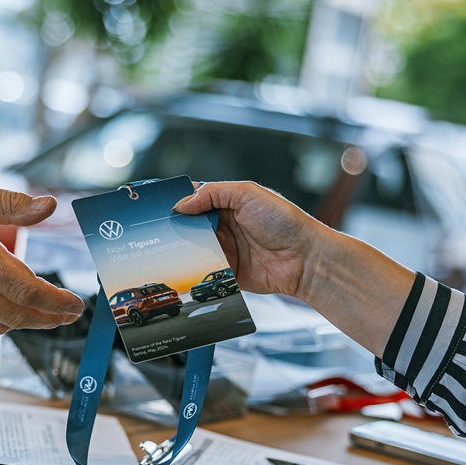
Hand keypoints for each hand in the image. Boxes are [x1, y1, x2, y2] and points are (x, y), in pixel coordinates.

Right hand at [0, 177, 84, 333]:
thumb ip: (9, 202)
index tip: (76, 304)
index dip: (56, 302)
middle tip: (68, 314)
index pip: (26, 289)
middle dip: (49, 319)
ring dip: (26, 323)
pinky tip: (11, 309)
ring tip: (46, 314)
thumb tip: (49, 207)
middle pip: (17, 315)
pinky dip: (0, 320)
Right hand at [172, 181, 325, 300]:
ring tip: (173, 245)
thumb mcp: (247, 194)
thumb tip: (183, 202)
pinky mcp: (228, 270)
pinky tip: (188, 264)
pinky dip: (196, 267)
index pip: (197, 198)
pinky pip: (205, 269)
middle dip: (177, 225)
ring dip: (185, 247)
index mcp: (230, 203)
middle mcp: (226, 225)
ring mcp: (226, 249)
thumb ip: (212, 194)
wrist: (304, 259)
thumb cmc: (285, 222)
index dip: (179, 199)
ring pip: (194, 247)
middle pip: (191, 224)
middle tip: (161, 226)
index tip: (160, 203)